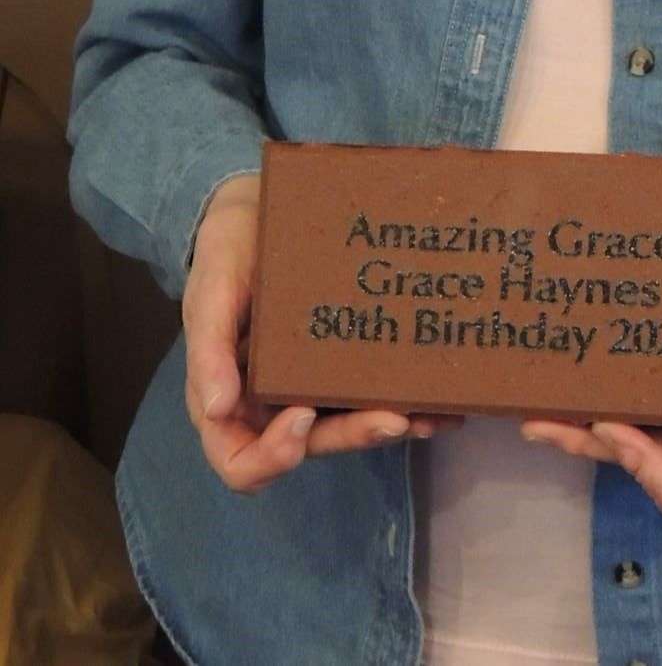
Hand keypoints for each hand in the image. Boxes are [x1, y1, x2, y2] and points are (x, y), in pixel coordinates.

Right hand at [183, 172, 456, 492]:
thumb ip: (209, 350)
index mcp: (228, 401)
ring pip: (348, 425)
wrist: (255, 209)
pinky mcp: (342, 360)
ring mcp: (310, 385)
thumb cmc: (225, 253)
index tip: (302, 418)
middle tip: (395, 419)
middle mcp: (271, 405)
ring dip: (389, 425)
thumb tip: (217, 408)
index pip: (240, 461)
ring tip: (432, 415)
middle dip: (354, 438)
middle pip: (310, 446)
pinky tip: (442, 397)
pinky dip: (405, 399)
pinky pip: (369, 389)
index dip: (272, 457)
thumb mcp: (210, 292)